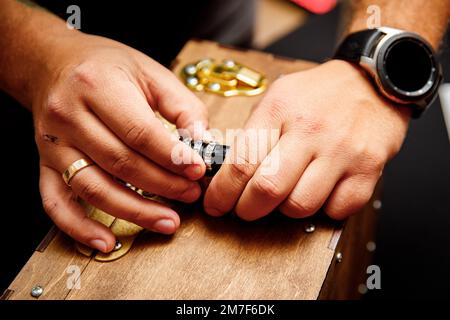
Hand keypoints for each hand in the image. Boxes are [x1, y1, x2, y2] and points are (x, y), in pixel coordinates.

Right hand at [33, 33, 207, 251]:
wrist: (53, 64)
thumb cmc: (107, 67)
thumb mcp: (151, 73)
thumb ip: (182, 107)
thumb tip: (204, 143)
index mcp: (98, 86)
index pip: (140, 132)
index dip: (172, 156)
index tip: (198, 171)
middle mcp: (70, 116)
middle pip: (120, 163)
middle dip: (162, 185)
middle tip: (190, 195)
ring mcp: (54, 144)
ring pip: (93, 187)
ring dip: (134, 211)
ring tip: (168, 221)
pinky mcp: (45, 164)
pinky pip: (56, 203)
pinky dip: (79, 227)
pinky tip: (107, 242)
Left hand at [204, 60, 409, 220]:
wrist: (372, 82)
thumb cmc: (319, 94)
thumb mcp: (277, 97)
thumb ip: (254, 132)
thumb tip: (228, 172)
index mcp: (279, 110)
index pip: (241, 163)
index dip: (222, 193)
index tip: (215, 204)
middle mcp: (310, 131)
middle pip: (267, 190)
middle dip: (247, 210)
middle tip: (244, 209)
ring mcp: (341, 151)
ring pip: (300, 205)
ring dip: (285, 209)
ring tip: (286, 194)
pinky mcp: (368, 169)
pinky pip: (337, 210)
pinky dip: (323, 209)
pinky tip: (320, 192)